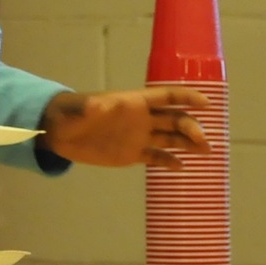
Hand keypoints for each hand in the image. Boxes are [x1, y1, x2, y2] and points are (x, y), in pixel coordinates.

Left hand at [39, 87, 211, 168]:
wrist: (60, 131)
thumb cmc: (71, 113)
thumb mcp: (80, 109)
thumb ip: (92, 108)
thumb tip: (100, 106)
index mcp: (134, 102)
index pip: (167, 97)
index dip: (187, 97)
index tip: (206, 103)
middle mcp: (142, 118)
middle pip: (174, 119)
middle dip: (191, 127)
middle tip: (202, 140)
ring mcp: (138, 136)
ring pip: (170, 138)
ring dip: (188, 143)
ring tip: (205, 152)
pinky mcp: (132, 153)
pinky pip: (155, 156)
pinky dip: (169, 161)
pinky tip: (182, 167)